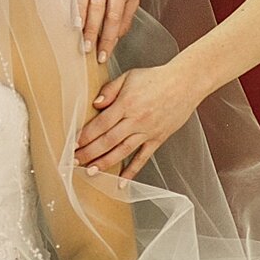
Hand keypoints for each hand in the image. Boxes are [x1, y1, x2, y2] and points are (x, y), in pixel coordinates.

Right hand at [69, 0, 140, 63]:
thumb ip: (127, 13)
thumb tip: (117, 37)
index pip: (115, 17)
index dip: (108, 38)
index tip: (102, 55)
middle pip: (97, 7)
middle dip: (91, 30)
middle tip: (85, 49)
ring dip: (77, 14)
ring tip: (74, 32)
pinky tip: (59, 3)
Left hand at [75, 64, 194, 179]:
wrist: (186, 82)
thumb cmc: (156, 78)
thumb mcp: (129, 76)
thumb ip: (110, 90)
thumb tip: (95, 104)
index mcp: (126, 104)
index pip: (100, 124)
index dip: (85, 135)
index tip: (72, 144)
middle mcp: (136, 120)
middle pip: (108, 140)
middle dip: (89, 153)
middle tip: (74, 161)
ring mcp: (147, 131)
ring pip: (122, 151)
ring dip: (105, 163)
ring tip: (90, 172)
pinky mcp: (158, 139)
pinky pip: (143, 158)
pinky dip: (132, 171)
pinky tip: (121, 182)